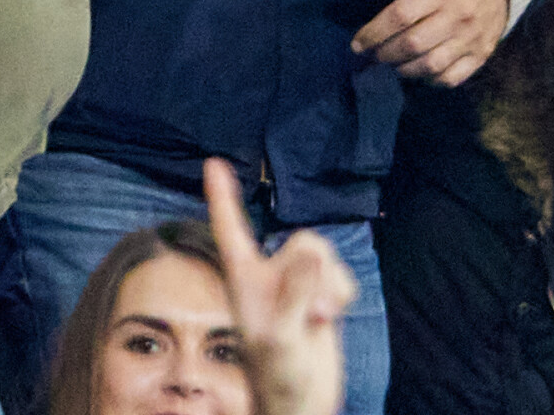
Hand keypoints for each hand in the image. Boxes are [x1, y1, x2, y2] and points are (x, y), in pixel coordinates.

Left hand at [204, 158, 353, 414]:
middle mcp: (269, 275)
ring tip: (319, 318)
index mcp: (244, 280)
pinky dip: (342, 292)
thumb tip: (311, 251)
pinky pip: (340, 271)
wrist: (304, 403)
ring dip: (330, 285)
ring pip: (322, 252)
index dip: (222, 196)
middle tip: (313, 312)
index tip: (212, 163)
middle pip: (301, 241)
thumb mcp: (282, 336)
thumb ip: (296, 291)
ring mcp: (296, 283)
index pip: (231, 230)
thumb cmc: (280, 376)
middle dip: (315, 272)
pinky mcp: (320, 293)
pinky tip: (330, 316)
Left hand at [341, 0, 508, 87]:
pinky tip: (418, 70)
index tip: (357, 43)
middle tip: (374, 54)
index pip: (400, 16)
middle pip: (414, 44)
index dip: (375, 32)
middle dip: (386, 53)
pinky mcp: (481, 55)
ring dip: (405, 69)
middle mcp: (458, 15)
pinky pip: (452, 78)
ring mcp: (472, 38)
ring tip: (393, 62)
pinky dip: (430, 80)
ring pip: (431, 65)